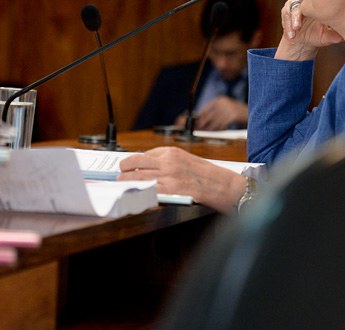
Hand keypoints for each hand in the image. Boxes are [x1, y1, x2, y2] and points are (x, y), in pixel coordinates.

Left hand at [118, 147, 245, 212]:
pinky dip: (139, 191)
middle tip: (120, 173)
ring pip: (138, 176)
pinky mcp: (171, 190)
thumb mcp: (186, 159)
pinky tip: (134, 193)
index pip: (144, 154)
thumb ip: (167, 162)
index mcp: (172, 152)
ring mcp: (169, 176)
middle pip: (136, 162)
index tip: (126, 165)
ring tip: (122, 182)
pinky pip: (148, 190)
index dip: (132, 161)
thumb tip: (148, 167)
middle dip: (125, 169)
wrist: (225, 186)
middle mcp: (168, 161)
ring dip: (127, 180)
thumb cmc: (208, 175)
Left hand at [194, 96, 247, 129]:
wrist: (251, 112)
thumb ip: (214, 113)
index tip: (193, 122)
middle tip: (197, 129)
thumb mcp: (224, 108)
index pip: (205, 108)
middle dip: (202, 124)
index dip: (199, 116)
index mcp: (219, 100)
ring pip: (215, 122)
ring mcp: (228, 109)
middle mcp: (223, 103)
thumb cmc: (235, 112)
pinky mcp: (233, 116)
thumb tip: (200, 121)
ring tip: (206, 132)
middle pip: (208, 115)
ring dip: (209, 128)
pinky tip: (216, 131)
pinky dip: (218, 129)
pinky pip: (222, 125)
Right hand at [277, 0, 342, 60]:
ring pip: (294, 7)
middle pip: (304, 0)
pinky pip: (286, 15)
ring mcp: (296, 5)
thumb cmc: (317, 36)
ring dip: (295, 18)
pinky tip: (291, 34)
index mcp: (319, 4)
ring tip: (297, 28)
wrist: (302, 42)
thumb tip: (342, 37)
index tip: (318, 11)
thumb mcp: (326, 37)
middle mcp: (307, 1)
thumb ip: (333, 36)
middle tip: (305, 20)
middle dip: (304, 9)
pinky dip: (288, 25)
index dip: (317, 2)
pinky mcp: (286, 11)